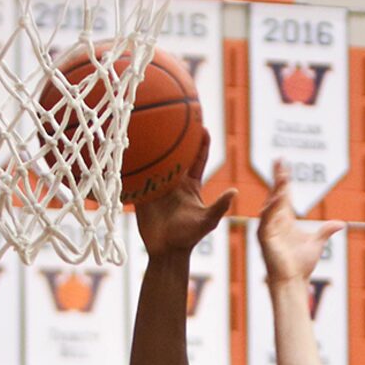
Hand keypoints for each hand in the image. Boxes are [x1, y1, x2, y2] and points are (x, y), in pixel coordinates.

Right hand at [135, 130, 235, 256]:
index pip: (198, 158)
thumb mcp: (207, 221)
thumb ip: (219, 206)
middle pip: (176, 153)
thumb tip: (235, 191)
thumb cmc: (188, 238)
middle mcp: (175, 182)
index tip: (202, 124)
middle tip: (175, 112)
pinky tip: (129, 146)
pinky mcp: (143, 193)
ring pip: (156, 160)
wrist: (165, 252)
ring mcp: (158, 186)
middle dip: (176, 134)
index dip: (201, 141)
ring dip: (154, 144)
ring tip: (149, 122)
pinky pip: (139, 174)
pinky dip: (135, 163)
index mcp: (191, 184)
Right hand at [258, 161, 343, 284]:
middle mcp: (274, 221)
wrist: (293, 281)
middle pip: (276, 194)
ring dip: (277, 189)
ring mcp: (268, 229)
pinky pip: (266, 220)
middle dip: (278, 177)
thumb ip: (326, 230)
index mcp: (285, 220)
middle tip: (279, 159)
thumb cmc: (302, 265)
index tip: (284, 164)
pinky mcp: (264, 238)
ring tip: (283, 175)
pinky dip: (271, 209)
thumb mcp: (318, 243)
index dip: (284, 179)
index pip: (284, 195)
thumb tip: (341, 223)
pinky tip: (278, 198)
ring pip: (271, 204)